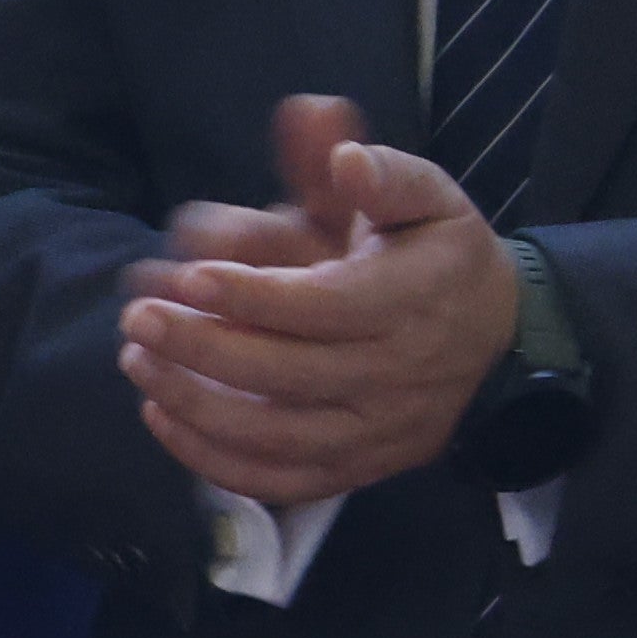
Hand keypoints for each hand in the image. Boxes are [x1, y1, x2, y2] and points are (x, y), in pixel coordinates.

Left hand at [116, 90, 519, 506]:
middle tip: (138, 317)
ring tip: (137, 359)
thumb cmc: (442, 259)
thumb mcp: (431, 200)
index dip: (254, 296)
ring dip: (196, 405)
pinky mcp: (357, 469)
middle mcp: (395, 375)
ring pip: (277, 436)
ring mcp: (375, 432)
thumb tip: (344, 155)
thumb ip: (385, 173)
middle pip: (289, 374)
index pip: (325, 307)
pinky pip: (282, 482)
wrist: (499, 344)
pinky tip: (162, 416)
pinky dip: (216, 462)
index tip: (190, 276)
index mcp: (413, 301)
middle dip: (204, 349)